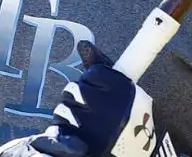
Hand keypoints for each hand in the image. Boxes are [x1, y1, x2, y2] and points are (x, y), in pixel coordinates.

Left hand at [0, 41, 163, 156]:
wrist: (132, 153)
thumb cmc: (127, 117)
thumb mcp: (121, 89)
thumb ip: (101, 65)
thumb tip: (82, 44)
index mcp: (124, 90)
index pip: (94, 72)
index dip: (94, 82)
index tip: (101, 92)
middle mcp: (109, 105)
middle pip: (75, 89)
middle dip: (79, 97)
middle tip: (91, 108)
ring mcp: (95, 124)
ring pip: (64, 108)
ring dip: (70, 113)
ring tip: (86, 122)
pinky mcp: (82, 142)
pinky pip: (60, 127)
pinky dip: (65, 129)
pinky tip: (78, 133)